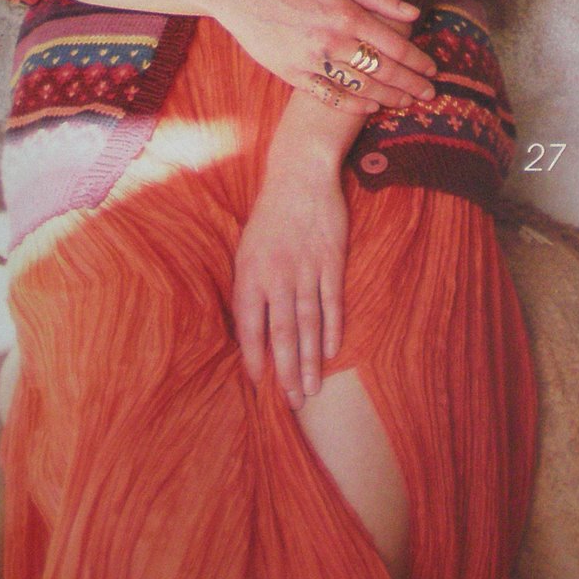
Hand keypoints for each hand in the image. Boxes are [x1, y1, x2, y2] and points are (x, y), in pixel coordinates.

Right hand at [215, 0, 436, 114]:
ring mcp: (313, 61)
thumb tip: (412, 13)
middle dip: (411, 85)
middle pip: (383, 71)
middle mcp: (333, 41)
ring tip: (407, 103)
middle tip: (430, 94)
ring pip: (360, 87)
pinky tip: (370, 108)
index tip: (432, 69)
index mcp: (347, 15)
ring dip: (388, 98)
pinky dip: (353, 105)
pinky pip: (329, 96)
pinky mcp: (294, 75)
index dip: (418, 60)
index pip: (394, 45)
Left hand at [233, 111, 349, 410]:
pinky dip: (332, 329)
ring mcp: (305, 268)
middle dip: (286, 371)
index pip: (250, 326)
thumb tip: (248, 330)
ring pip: (307, 323)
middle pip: (281, 333)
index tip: (259, 386)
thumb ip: (249, 287)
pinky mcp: (331, 260)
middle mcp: (276, 275)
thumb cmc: (269, 217)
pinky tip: (331, 352)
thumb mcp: (246, 248)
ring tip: (312, 388)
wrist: (299, 176)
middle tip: (292, 402)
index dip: (254, 358)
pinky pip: (332, 302)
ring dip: (309, 359)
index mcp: (250, 273)